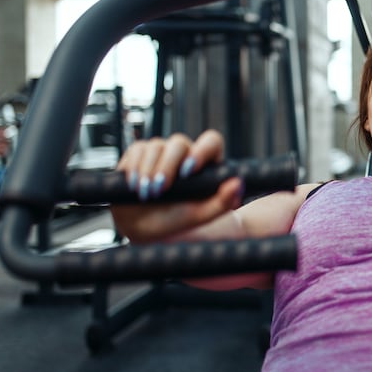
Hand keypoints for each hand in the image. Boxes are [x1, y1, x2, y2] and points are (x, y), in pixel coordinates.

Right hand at [111, 130, 242, 242]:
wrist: (144, 229)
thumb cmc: (176, 221)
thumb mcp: (201, 215)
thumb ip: (223, 201)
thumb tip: (238, 183)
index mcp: (205, 164)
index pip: (211, 141)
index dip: (201, 150)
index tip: (188, 171)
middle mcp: (184, 154)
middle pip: (179, 143)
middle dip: (167, 166)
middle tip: (159, 190)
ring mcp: (161, 152)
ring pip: (156, 145)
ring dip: (149, 170)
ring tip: (146, 193)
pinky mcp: (139, 154)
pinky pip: (137, 149)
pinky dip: (134, 167)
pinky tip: (134, 185)